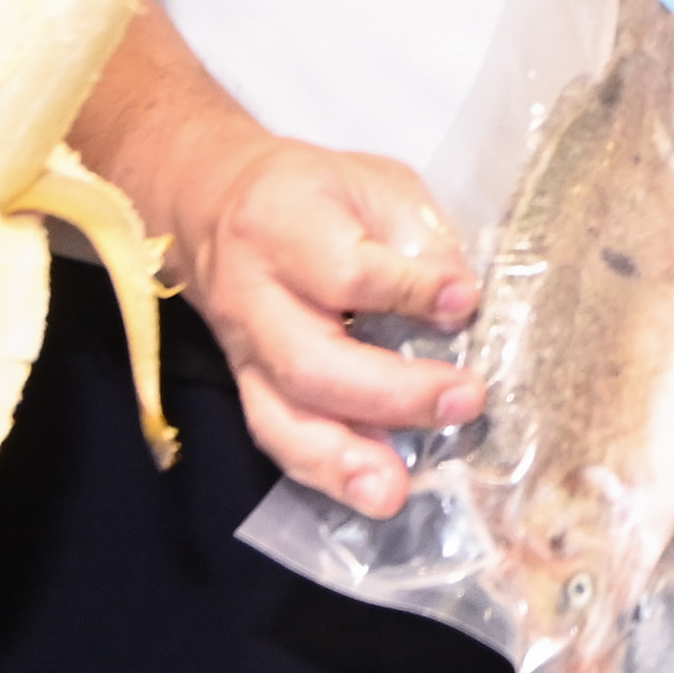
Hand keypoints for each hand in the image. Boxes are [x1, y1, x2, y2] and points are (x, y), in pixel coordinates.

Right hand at [155, 121, 474, 512]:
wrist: (208, 205)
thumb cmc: (308, 192)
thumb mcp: (369, 180)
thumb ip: (416, 234)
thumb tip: (459, 298)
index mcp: (283, 224)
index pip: (346, 273)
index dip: (411, 291)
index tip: (465, 301)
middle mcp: (253, 297)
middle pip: (312, 362)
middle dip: (392, 394)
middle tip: (464, 400)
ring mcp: (243, 351)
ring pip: (280, 418)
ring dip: (342, 461)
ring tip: (395, 492)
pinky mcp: (247, 386)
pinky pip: (278, 436)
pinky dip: (326, 470)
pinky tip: (373, 489)